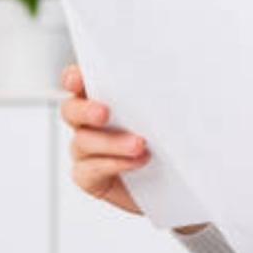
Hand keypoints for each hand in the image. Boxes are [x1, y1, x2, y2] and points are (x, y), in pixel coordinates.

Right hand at [59, 65, 208, 235]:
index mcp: (107, 97)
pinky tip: (137, 161)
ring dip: (112, 142)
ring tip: (140, 144)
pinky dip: (114, 164)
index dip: (75, 77)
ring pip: (83, 141)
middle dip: (86, 109)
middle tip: (105, 112)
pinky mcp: (92, 177)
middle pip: (71, 109)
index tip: (78, 77)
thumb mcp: (174, 110)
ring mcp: (88, 150)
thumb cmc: (174, 137)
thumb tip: (179, 73)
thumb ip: (164, 92)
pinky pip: (89, 170)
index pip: (80, 81)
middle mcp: (91, 122)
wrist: (180, 179)